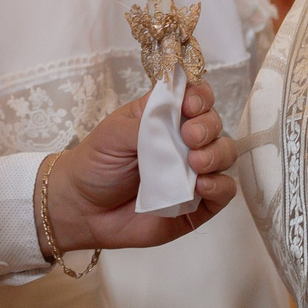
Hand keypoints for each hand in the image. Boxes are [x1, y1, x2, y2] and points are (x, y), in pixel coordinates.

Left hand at [48, 83, 236, 252]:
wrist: (81, 209)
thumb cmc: (96, 164)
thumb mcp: (115, 133)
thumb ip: (149, 122)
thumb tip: (179, 114)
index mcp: (165, 118)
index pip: (197, 98)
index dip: (200, 97)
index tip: (190, 106)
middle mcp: (184, 142)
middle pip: (215, 124)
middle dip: (208, 127)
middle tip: (190, 137)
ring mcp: (193, 173)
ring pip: (225, 156)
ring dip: (217, 154)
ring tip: (196, 163)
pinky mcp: (198, 205)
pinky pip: (224, 192)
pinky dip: (220, 186)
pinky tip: (202, 185)